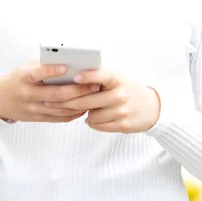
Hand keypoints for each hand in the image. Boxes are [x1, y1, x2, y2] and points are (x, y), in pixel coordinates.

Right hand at [0, 59, 101, 122]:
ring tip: (94, 94)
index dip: (52, 71)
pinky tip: (85, 106)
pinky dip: (74, 113)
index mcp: (24, 78)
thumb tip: (70, 60)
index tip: (67, 66)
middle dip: (77, 90)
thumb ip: (44, 64)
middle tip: (94, 84)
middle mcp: (28, 94)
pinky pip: (59, 118)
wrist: (0, 99)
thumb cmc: (19, 78)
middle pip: (55, 94)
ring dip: (79, 102)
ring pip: (60, 108)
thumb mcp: (27, 67)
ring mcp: (33, 108)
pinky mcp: (38, 118)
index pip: (38, 73)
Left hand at [43, 68, 160, 132]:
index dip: (88, 76)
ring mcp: (121, 110)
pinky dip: (92, 121)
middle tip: (51, 100)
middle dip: (67, 101)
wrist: (150, 107)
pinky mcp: (122, 125)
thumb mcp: (116, 77)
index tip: (74, 77)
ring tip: (85, 107)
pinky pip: (97, 125)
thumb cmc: (126, 87)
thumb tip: (71, 76)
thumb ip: (98, 75)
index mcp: (117, 78)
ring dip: (83, 112)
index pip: (102, 75)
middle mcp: (120, 94)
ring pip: (90, 115)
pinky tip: (93, 116)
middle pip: (87, 100)